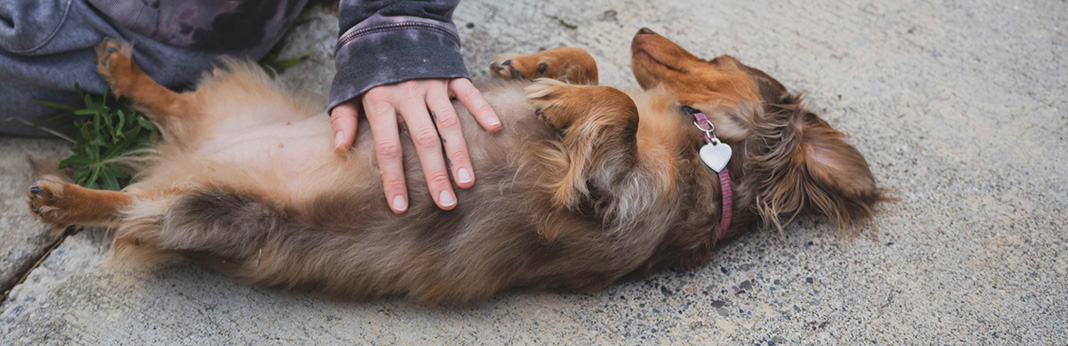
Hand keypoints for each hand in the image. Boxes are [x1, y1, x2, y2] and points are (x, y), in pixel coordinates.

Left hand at [330, 78, 500, 213]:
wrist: (390, 26)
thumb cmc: (368, 68)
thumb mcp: (347, 90)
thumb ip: (344, 118)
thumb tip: (339, 148)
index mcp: (380, 102)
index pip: (388, 148)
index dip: (393, 179)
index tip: (400, 206)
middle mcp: (407, 95)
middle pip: (423, 141)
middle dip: (435, 175)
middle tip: (445, 204)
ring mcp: (432, 85)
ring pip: (448, 123)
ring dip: (459, 154)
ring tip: (466, 182)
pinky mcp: (450, 74)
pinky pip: (468, 94)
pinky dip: (481, 110)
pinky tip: (493, 129)